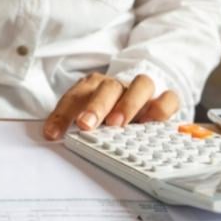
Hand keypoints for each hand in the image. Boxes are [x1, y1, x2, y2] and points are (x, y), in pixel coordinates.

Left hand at [43, 72, 178, 139]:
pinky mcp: (164, 100)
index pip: (75, 96)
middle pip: (108, 87)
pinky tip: (150, 123)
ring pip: (141, 84)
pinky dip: (161, 108)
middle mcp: (118, 86)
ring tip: (118, 124)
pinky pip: (169, 98)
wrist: (138, 96)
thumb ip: (70, 123)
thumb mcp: (84, 116)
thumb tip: (51, 136)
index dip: (62, 114)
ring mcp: (142, 91)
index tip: (52, 134)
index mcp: (93, 86)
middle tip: (86, 124)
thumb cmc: (106, 111)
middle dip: (96, 106)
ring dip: (128, 103)